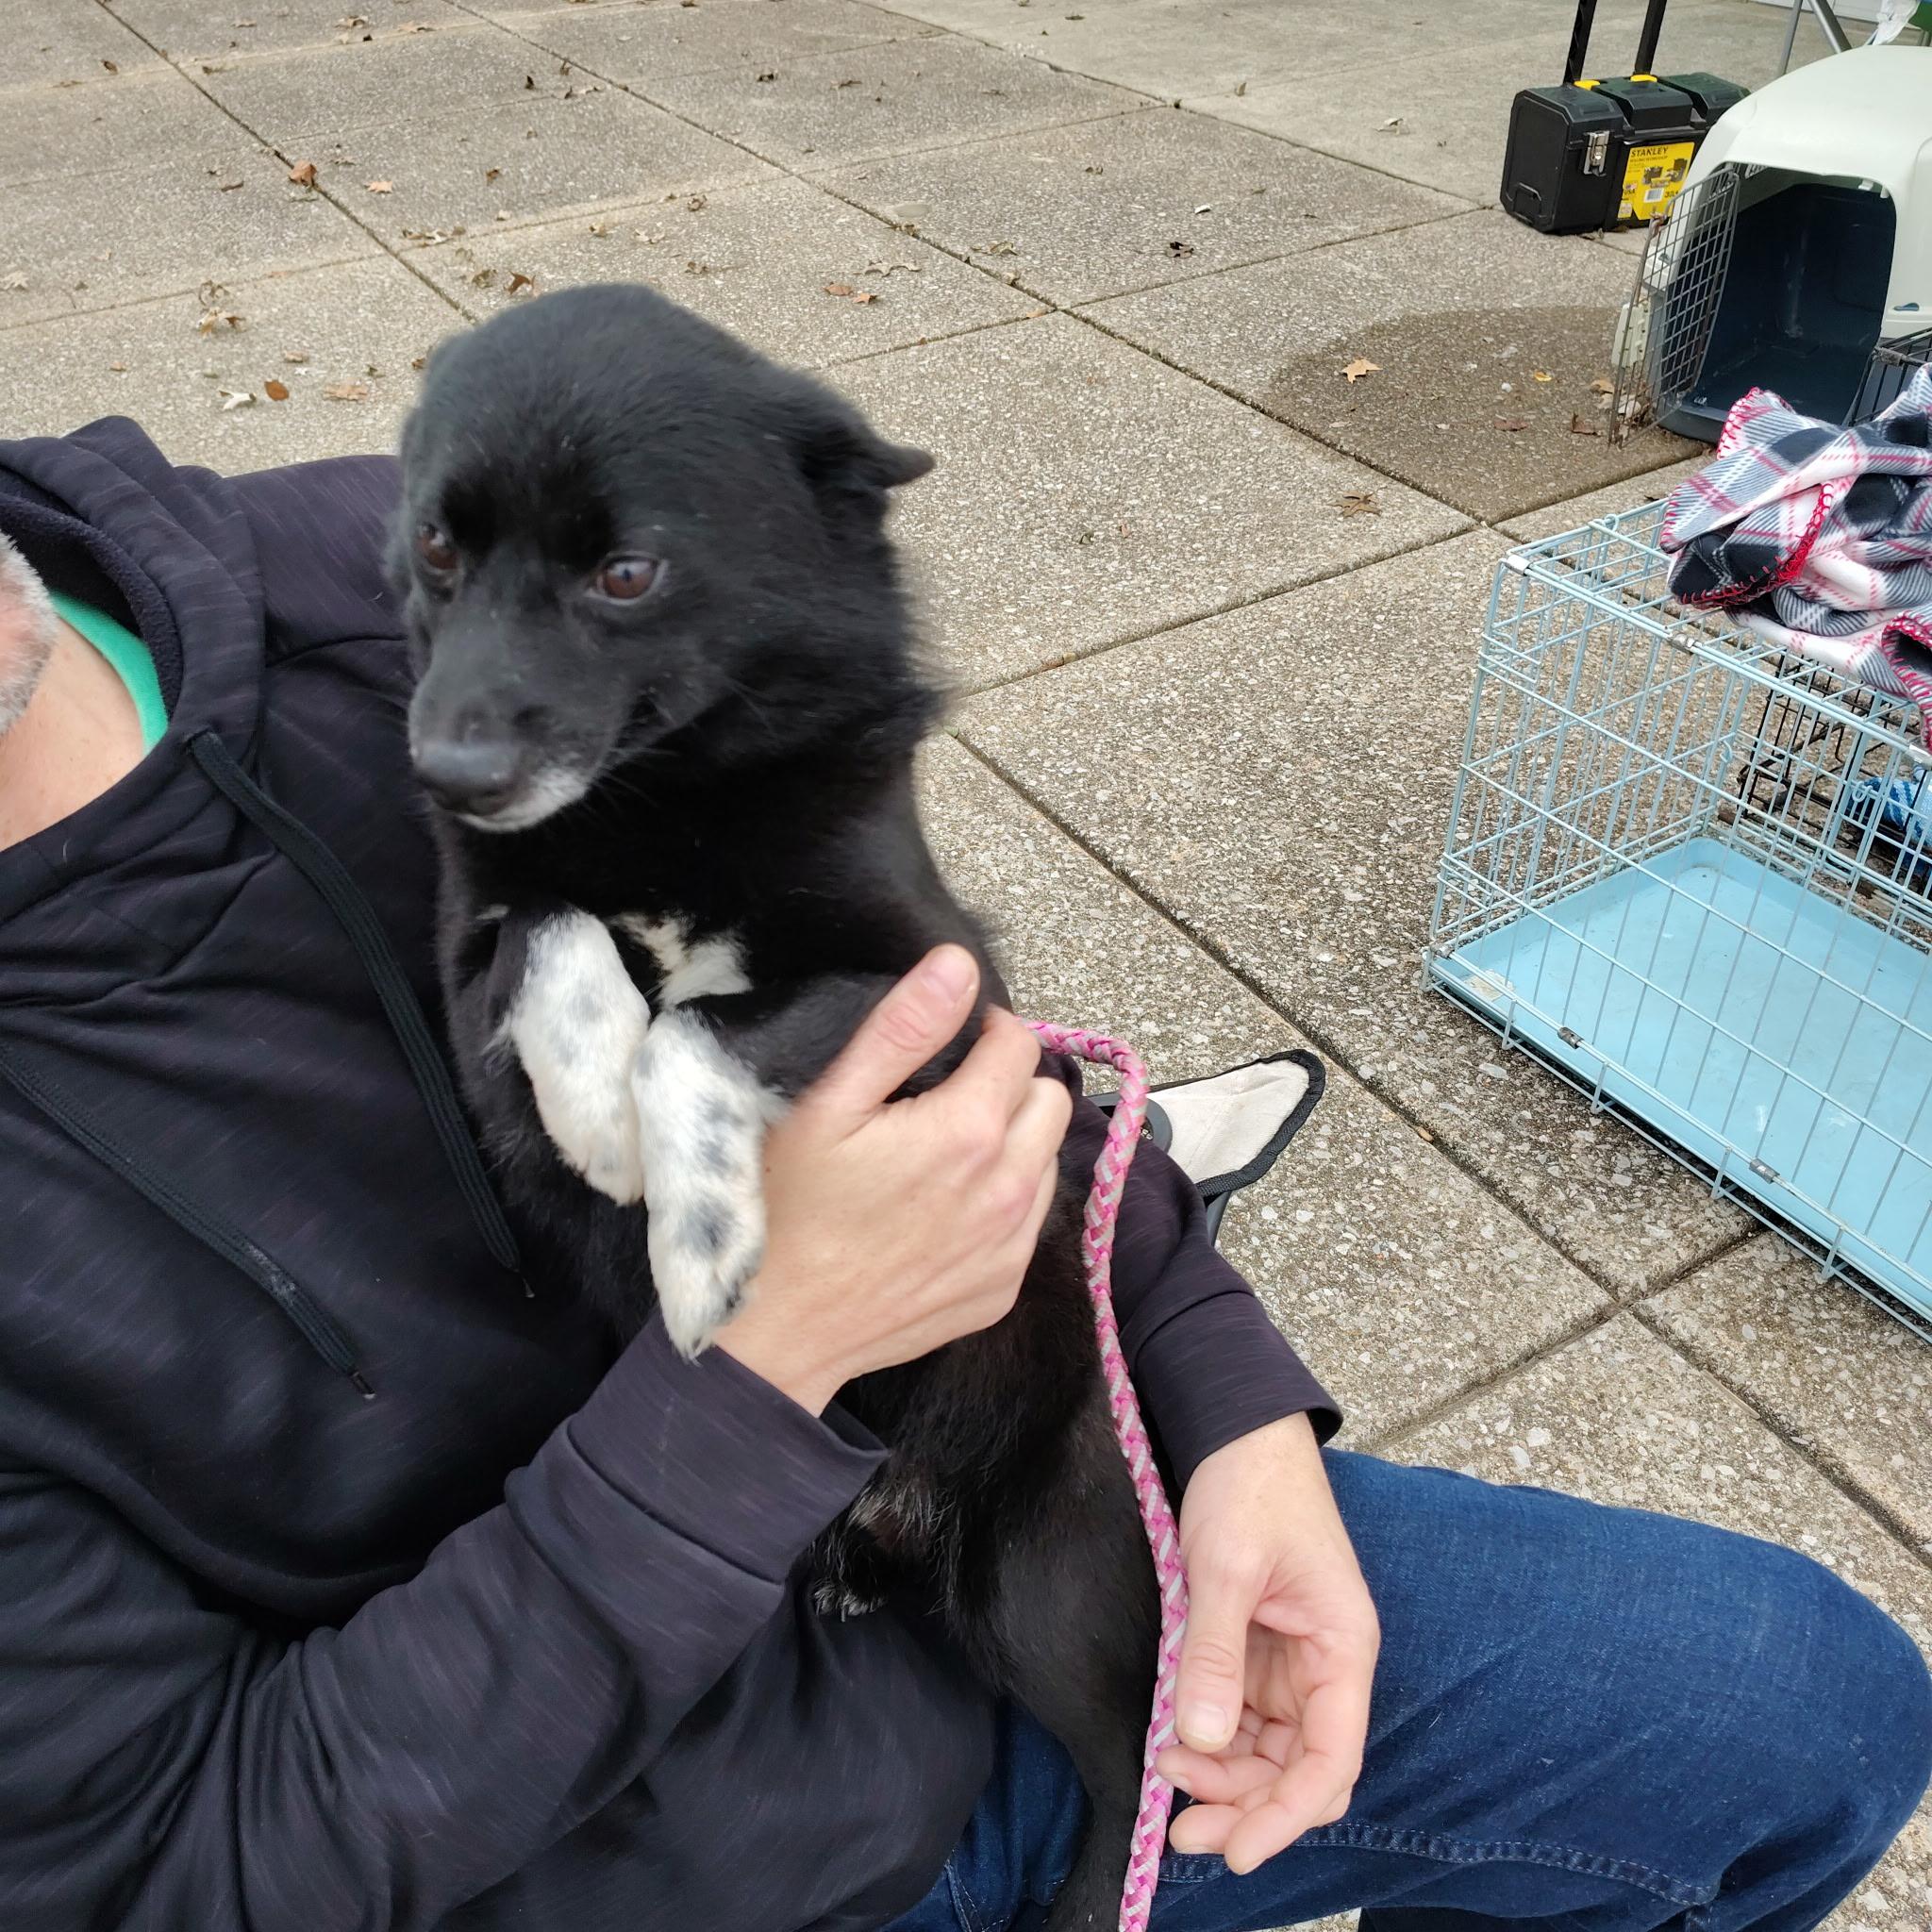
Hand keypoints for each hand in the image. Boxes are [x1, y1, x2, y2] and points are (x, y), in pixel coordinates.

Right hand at [716, 945, 1071, 1414]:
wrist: (779, 1331)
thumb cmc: (788, 1209)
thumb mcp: (827, 1104)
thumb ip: (901, 1028)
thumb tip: (957, 965)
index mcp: (969, 1131)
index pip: (1018, 1044)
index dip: (982, 1031)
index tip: (943, 1047)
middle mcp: (1009, 1189)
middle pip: (1048, 1098)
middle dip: (1007, 1084)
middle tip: (942, 1098)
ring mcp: (1010, 1246)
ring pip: (1047, 1159)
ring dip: (1012, 1143)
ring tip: (941, 1154)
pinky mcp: (1002, 1288)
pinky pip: (1030, 1222)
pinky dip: (1002, 1202)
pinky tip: (942, 1209)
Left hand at [1158, 1413, 1379, 1873]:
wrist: (1237, 1426)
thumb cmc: (1249, 1487)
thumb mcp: (1227, 1568)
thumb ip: (1214, 1653)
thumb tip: (1198, 1738)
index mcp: (1343, 1648)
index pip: (1330, 1760)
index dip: (1288, 1815)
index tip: (1238, 1850)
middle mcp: (1324, 1664)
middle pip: (1297, 1767)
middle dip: (1245, 1805)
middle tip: (1181, 1831)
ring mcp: (1289, 1659)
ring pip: (1265, 1749)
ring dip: (1221, 1774)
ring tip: (1164, 1772)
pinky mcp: (1255, 1646)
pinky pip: (1238, 1713)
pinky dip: (1207, 1734)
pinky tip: (1171, 1739)